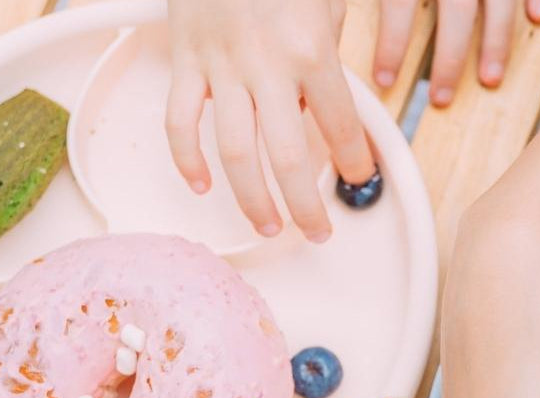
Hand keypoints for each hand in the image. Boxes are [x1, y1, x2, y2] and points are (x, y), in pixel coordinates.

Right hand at [166, 0, 375, 241]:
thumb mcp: (327, 2)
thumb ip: (331, 58)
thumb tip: (331, 113)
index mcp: (310, 49)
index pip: (339, 126)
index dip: (354, 163)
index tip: (359, 180)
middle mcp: (265, 65)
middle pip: (286, 157)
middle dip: (304, 205)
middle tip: (317, 233)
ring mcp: (220, 66)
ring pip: (234, 151)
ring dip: (251, 198)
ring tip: (268, 225)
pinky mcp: (184, 60)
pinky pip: (180, 120)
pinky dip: (186, 158)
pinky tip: (201, 185)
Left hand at [374, 0, 539, 105]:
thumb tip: (345, 12)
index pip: (399, 4)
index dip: (391, 44)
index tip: (384, 82)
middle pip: (456, 12)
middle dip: (449, 60)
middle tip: (439, 100)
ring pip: (498, 1)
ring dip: (496, 42)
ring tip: (490, 79)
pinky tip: (538, 17)